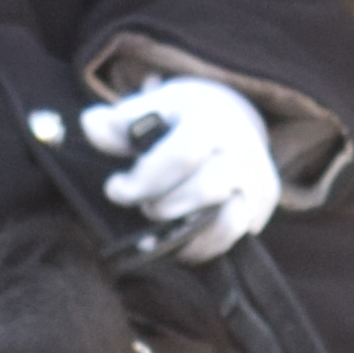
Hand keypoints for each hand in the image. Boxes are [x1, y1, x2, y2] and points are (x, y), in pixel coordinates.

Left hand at [85, 74, 279, 259]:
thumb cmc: (182, 115)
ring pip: (225, 223)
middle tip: (146, 203)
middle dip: (163, 204)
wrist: (232, 116)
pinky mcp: (262, 205)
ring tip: (164, 219)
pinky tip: (178, 237)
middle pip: (203, 191)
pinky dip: (200, 245)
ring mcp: (257, 180)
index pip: (180, 157)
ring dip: (185, 230)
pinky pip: (231, 238)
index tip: (115, 187)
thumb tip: (91, 124)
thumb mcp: (152, 107)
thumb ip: (120, 121)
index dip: (143, 180)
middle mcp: (243, 150)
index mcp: (213, 120)